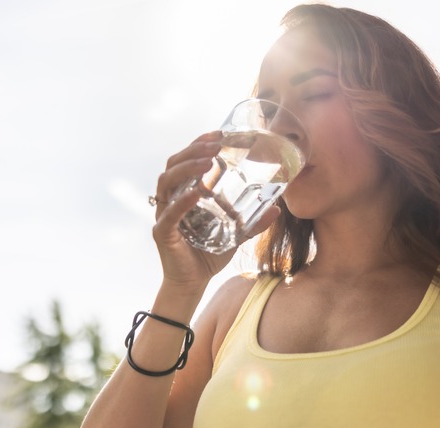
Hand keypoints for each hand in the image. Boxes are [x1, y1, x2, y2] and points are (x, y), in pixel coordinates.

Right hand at [152, 131, 279, 292]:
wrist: (193, 283)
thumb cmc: (209, 255)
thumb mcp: (236, 234)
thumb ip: (253, 221)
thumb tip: (277, 208)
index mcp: (184, 193)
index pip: (186, 160)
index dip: (199, 143)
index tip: (218, 133)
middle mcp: (170, 199)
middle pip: (174, 164)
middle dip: (193, 149)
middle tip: (215, 143)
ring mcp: (164, 214)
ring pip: (167, 181)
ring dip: (187, 167)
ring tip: (207, 160)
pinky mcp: (162, 232)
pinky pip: (169, 212)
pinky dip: (183, 201)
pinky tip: (197, 192)